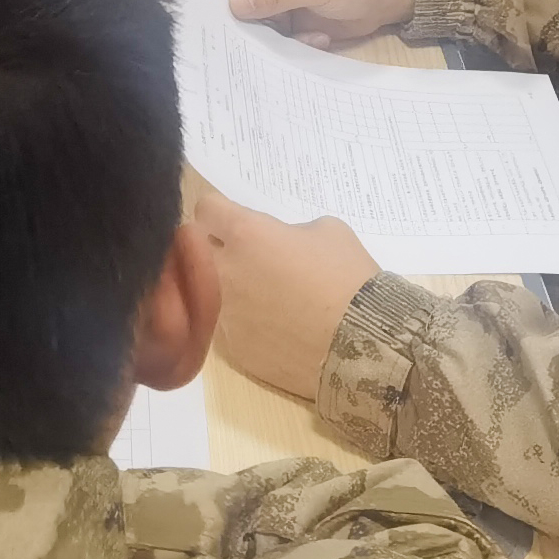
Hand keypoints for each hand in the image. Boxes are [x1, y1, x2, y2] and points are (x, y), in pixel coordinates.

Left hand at [191, 181, 380, 400]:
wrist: (363, 345)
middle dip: (213, 250)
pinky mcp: (236, 350)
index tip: (232, 220)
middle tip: (245, 257)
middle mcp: (224, 272)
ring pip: (209, 293)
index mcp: (246, 235)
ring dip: (228, 289)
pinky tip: (275, 329)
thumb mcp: (328, 230)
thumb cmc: (349, 278)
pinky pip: (229, 328)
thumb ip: (290, 229)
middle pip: (194, 252)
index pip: (205, 208)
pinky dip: (245, 324)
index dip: (219, 212)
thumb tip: (280, 243)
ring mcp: (225, 315)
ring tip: (265, 299)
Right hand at [208, 0, 413, 47]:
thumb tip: (234, 5)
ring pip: (249, 21)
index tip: (228, 19)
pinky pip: (270, 35)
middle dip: (245, 20)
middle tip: (260, 39)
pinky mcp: (283, 17)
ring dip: (272, 35)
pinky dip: (290, 41)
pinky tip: (317, 35)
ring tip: (303, 34)